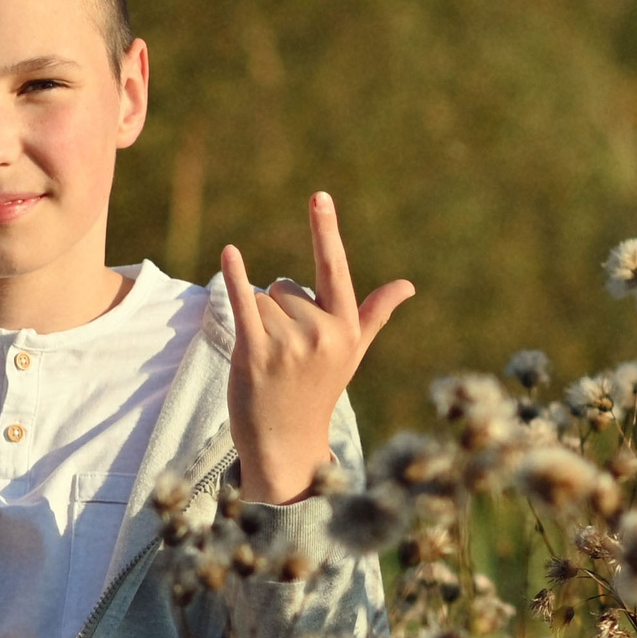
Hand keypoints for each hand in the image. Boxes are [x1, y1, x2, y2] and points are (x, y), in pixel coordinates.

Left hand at [223, 194, 413, 505]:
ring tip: (268, 360)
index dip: (325, 230)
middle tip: (284, 353)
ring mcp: (288, 344)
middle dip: (278, 312)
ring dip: (257, 324)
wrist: (285, 442)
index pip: (335, 268)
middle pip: (284, 288)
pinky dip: (235, 277)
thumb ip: (373, 314)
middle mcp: (321, 332)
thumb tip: (406, 285)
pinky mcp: (255, 354)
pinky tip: (230, 253)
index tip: (318, 195)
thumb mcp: (351, 353)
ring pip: (260, 301)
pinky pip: (243, 305)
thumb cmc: (317, 392)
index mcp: (346, 327)